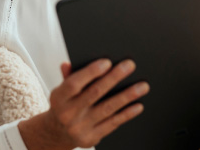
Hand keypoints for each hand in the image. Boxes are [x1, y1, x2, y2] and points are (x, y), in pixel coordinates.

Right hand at [18, 59, 148, 149]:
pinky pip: (112, 124)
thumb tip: (69, 63)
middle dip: (114, 78)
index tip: (107, 62)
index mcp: (59, 98)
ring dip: (127, 96)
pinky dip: (126, 114)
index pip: (74, 83)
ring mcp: (80, 128)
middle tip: (130, 65)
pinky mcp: (91, 138)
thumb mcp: (61, 90)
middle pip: (94, 93)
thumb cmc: (64, 105)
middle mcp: (68, 114)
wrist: (57, 133)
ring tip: (142, 86)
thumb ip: (68, 76)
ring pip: (107, 109)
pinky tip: (138, 105)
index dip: (90, 72)